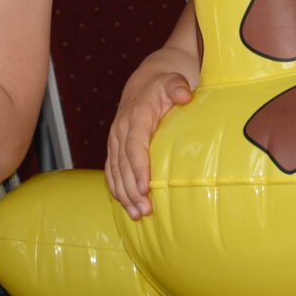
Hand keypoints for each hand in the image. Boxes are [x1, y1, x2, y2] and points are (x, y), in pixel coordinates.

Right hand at [105, 53, 196, 219]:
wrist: (146, 80)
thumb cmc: (164, 84)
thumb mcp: (173, 81)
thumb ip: (178, 87)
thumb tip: (184, 95)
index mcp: (136, 116)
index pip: (135, 146)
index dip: (139, 168)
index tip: (146, 189)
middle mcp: (121, 129)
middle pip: (123, 164)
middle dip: (132, 190)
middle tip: (146, 211)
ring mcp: (115, 139)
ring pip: (115, 171)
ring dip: (124, 194)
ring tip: (136, 215)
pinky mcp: (115, 147)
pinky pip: (111, 170)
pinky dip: (116, 188)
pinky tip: (125, 205)